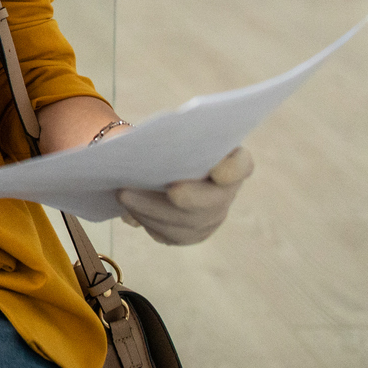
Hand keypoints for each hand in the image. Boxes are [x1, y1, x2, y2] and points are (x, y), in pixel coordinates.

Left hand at [115, 147, 253, 245]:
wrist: (150, 163)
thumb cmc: (161, 141)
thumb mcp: (165, 132)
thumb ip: (166, 135)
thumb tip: (143, 143)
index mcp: (228, 159)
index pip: (242, 165)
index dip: (234, 170)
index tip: (217, 171)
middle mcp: (226, 191)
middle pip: (216, 200)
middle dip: (192, 197)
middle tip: (171, 191)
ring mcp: (211, 215)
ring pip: (191, 223)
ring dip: (155, 210)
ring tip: (125, 194)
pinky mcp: (192, 233)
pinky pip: (174, 235)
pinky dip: (149, 222)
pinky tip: (130, 210)